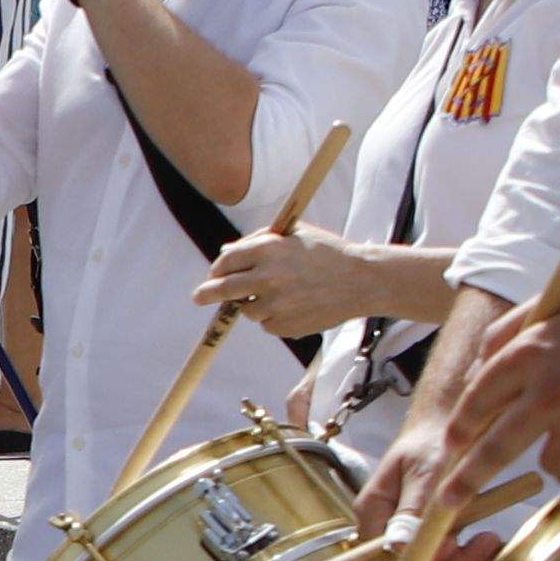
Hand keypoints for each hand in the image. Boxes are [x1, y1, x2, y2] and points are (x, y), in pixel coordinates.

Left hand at [201, 229, 407, 335]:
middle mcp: (267, 276)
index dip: (218, 268)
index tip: (215, 274)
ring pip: (247, 309)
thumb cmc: (328, 253)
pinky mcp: (284, 325)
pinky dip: (274, 318)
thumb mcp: (296, 235)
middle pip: (223, 289)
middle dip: (207, 294)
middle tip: (198, 298)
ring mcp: (274, 304)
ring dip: (254, 304)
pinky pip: (267, 325)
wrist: (361, 281)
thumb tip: (225, 252)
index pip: (226, 261)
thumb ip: (259, 241)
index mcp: (268, 249)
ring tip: (283, 294)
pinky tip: (297, 306)